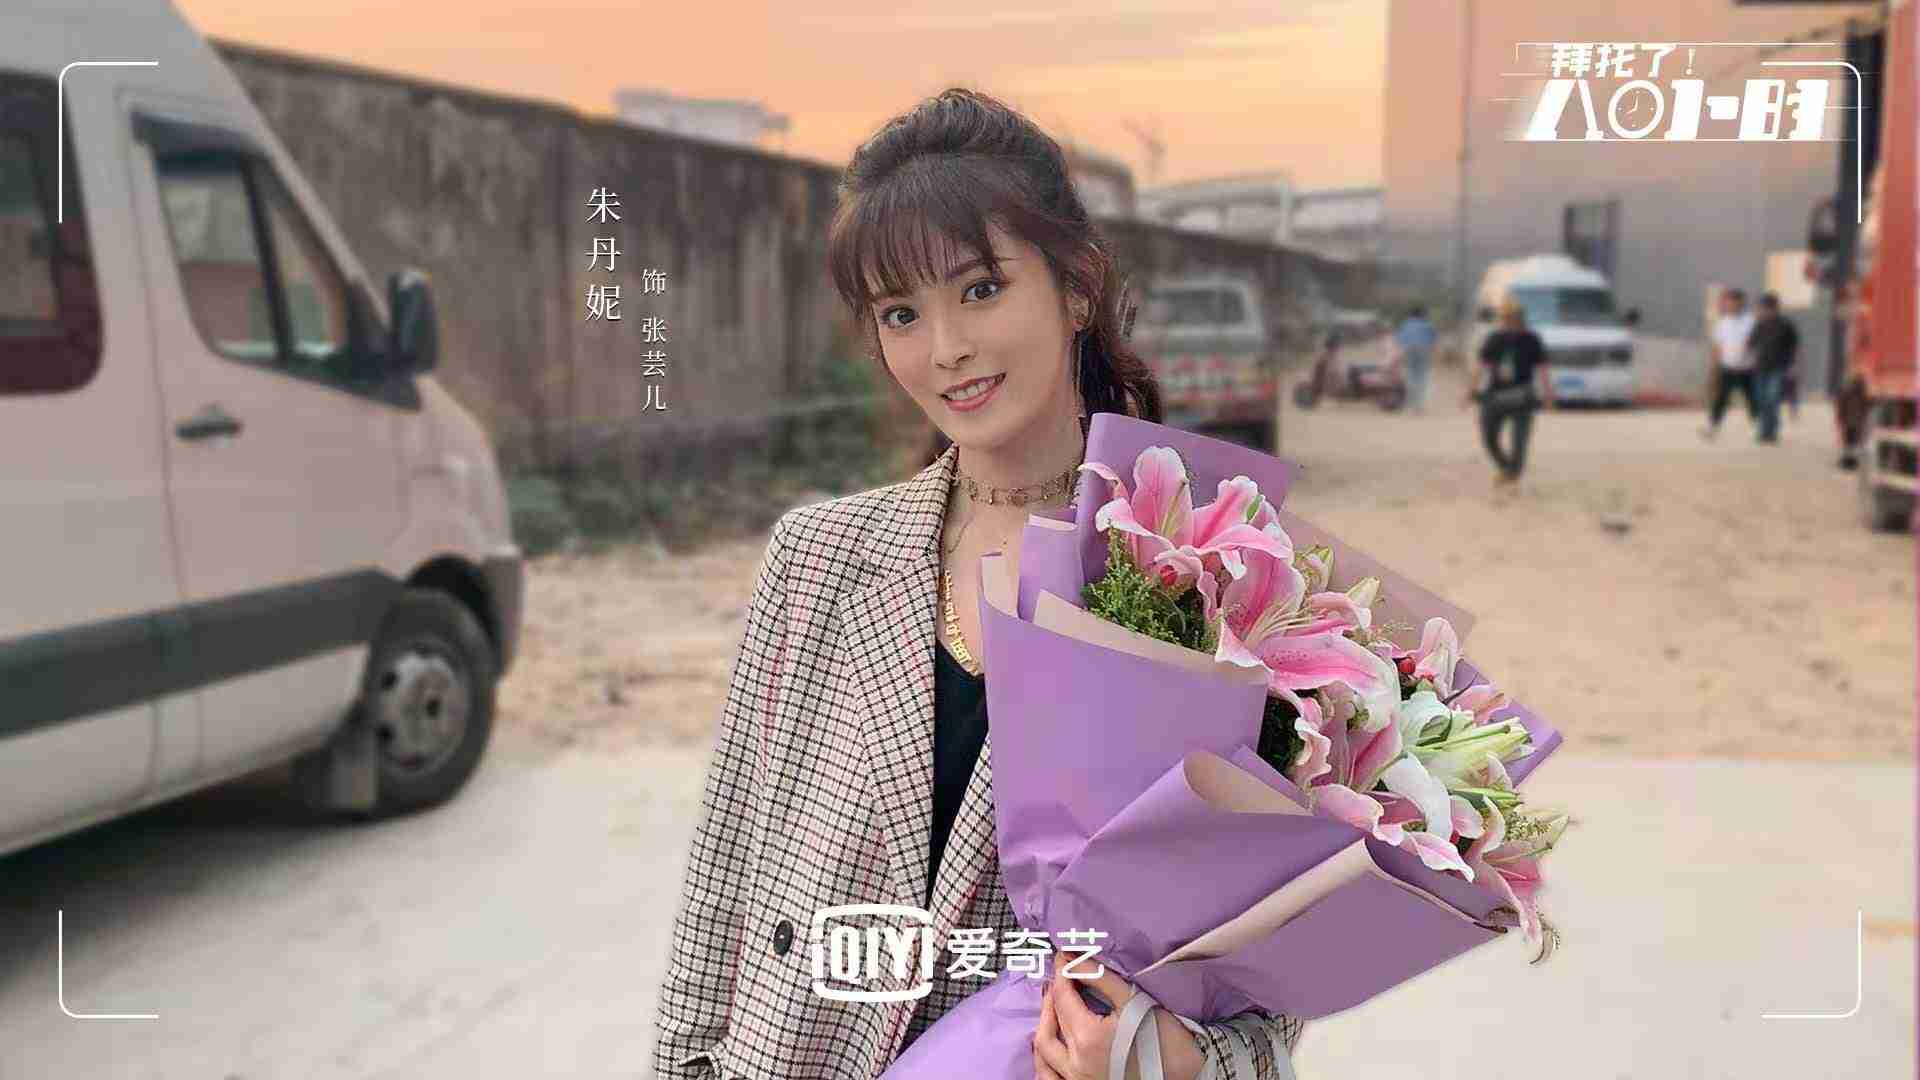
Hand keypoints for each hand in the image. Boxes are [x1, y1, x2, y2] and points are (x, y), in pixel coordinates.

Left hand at [1031, 957, 1202, 1079]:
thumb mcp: (1135, 1002)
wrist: (1189, 1075)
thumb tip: (1073, 957)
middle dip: (1054, 992)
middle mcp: (1076, 1064)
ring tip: (1051, 1005)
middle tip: (1060, 975)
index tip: (1062, 955)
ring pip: (1044, 1050)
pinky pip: (1048, 1077)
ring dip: (1044, 1023)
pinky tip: (1048, 1044)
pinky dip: (1043, 1058)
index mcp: (1089, 1039)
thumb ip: (1100, 978)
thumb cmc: (1166, 1039)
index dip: (1061, 972)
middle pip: (1053, 1020)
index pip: (1063, 997)